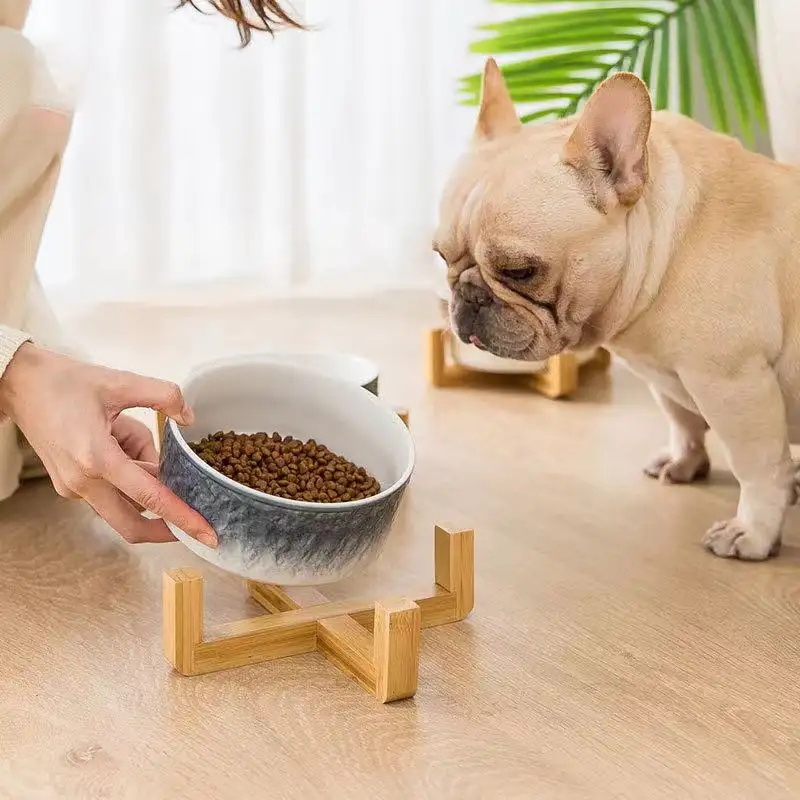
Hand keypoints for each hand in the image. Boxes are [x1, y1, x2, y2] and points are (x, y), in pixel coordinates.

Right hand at [0, 343, 216, 546]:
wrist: (19, 384)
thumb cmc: (65, 382)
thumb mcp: (121, 382)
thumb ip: (164, 395)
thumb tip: (189, 418)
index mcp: (97, 459)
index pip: (150, 499)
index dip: (183, 518)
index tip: (206, 533)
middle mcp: (82, 482)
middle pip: (132, 525)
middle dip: (166, 527)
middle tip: (197, 521)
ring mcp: (73, 488)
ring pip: (122, 505)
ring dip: (142, 484)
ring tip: (130, 434)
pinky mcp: (69, 486)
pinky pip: (109, 494)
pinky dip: (127, 478)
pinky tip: (121, 440)